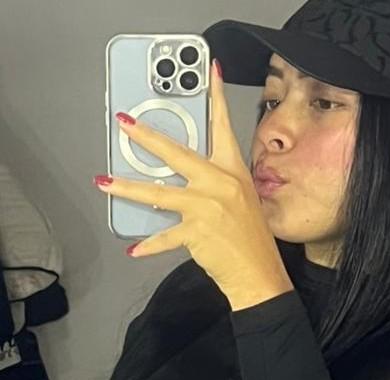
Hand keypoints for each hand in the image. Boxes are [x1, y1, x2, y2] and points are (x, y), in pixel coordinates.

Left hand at [94, 58, 293, 310]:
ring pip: (159, 193)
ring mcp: (208, 207)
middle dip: (147, 137)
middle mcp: (221, 184)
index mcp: (234, 172)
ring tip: (104, 182)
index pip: (224, 128)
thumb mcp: (242, 200)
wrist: (260, 273)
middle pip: (178, 154)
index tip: (211, 72)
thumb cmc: (252, 238)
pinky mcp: (196, 232)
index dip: (217, 97)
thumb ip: (216, 182)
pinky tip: (134, 249)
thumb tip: (182, 176)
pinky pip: (164, 236)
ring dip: (128, 187)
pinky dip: (149, 245)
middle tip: (125, 124)